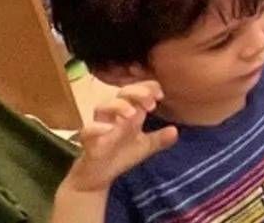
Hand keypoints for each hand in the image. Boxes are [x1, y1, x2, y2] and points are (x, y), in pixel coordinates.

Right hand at [64, 82, 178, 190]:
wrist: (98, 176)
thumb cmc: (120, 154)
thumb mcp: (145, 147)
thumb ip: (160, 138)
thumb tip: (175, 131)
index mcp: (129, 113)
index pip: (137, 91)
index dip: (148, 87)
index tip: (160, 95)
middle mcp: (113, 116)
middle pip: (121, 93)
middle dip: (136, 92)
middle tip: (151, 104)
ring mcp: (99, 126)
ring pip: (102, 107)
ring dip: (118, 106)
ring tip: (132, 113)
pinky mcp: (88, 141)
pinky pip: (87, 130)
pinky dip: (97, 127)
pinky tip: (109, 129)